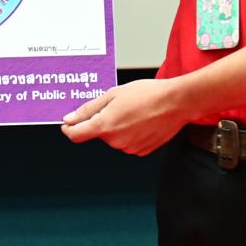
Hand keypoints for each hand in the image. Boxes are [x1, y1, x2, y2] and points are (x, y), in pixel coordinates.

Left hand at [61, 79, 186, 155]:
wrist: (176, 102)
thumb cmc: (146, 94)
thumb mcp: (112, 94)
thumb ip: (88, 109)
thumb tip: (70, 119)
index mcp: (104, 126)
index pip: (76, 135)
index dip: (69, 128)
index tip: (69, 122)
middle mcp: (115, 142)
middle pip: (98, 133)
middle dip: (101, 120)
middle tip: (117, 104)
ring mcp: (129, 148)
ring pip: (114, 137)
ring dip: (117, 126)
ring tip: (133, 110)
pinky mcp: (142, 150)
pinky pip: (128, 142)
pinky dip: (130, 132)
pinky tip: (141, 119)